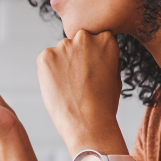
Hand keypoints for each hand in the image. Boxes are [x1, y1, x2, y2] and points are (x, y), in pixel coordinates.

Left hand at [37, 30, 124, 153]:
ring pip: (59, 53)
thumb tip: (95, 51)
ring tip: (69, 88)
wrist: (88, 123)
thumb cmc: (104, 104)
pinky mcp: (45, 56)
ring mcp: (63, 45)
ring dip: (61, 66)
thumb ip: (104, 58)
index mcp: (106, 39)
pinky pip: (45, 61)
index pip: (94, 40)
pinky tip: (58, 88)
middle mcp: (84, 37)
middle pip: (76, 44)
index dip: (91, 58)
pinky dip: (48, 73)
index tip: (91, 73)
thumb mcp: (114, 75)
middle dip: (75, 58)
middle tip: (79, 82)